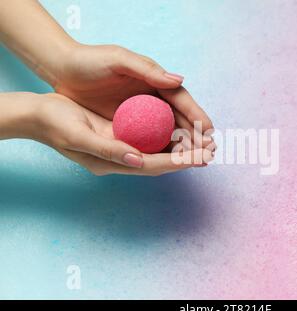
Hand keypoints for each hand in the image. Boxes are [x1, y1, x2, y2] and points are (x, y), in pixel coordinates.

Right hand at [32, 93, 213, 175]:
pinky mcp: (120, 136)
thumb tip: (138, 160)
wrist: (39, 115)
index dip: (180, 162)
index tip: (203, 158)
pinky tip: (181, 130)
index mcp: (112, 162)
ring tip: (205, 143)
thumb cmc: (55, 123)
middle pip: (161, 161)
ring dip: (181, 147)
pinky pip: (149, 139)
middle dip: (187, 157)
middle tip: (212, 151)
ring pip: (158, 151)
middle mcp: (121, 159)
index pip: (154, 165)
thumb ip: (108, 149)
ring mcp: (122, 148)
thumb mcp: (79, 135)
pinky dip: (167, 136)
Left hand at [52, 44, 213, 147]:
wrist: (63, 70)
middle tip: (209, 151)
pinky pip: (149, 137)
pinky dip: (162, 148)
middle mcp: (151, 96)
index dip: (197, 115)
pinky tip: (172, 159)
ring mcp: (140, 111)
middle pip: (179, 118)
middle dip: (196, 134)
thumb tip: (179, 81)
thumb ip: (147, 70)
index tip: (210, 130)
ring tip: (198, 159)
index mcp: (154, 79)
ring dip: (183, 144)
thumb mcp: (118, 60)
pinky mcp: (127, 122)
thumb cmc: (89, 61)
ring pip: (167, 130)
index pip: (181, 100)